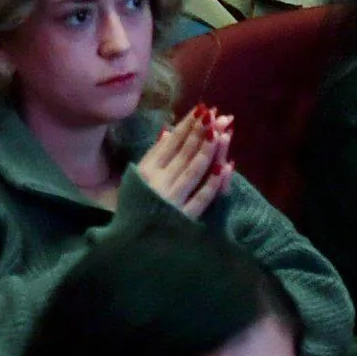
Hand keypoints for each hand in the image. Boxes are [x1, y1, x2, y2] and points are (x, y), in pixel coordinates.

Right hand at [134, 102, 231, 216]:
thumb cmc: (137, 206)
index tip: (202, 110)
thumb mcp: (137, 177)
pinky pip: (201, 198)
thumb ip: (154, 156)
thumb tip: (167, 131)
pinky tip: (225, 168)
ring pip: (192, 171)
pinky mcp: (184, 218)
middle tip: (217, 115)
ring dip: (207, 151)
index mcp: (146, 170)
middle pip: (183, 153)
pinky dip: (213, 183)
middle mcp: (158, 182)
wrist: (131, 245)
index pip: (170, 142)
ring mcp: (172, 200)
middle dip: (201, 132)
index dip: (187, 126)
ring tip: (221, 132)